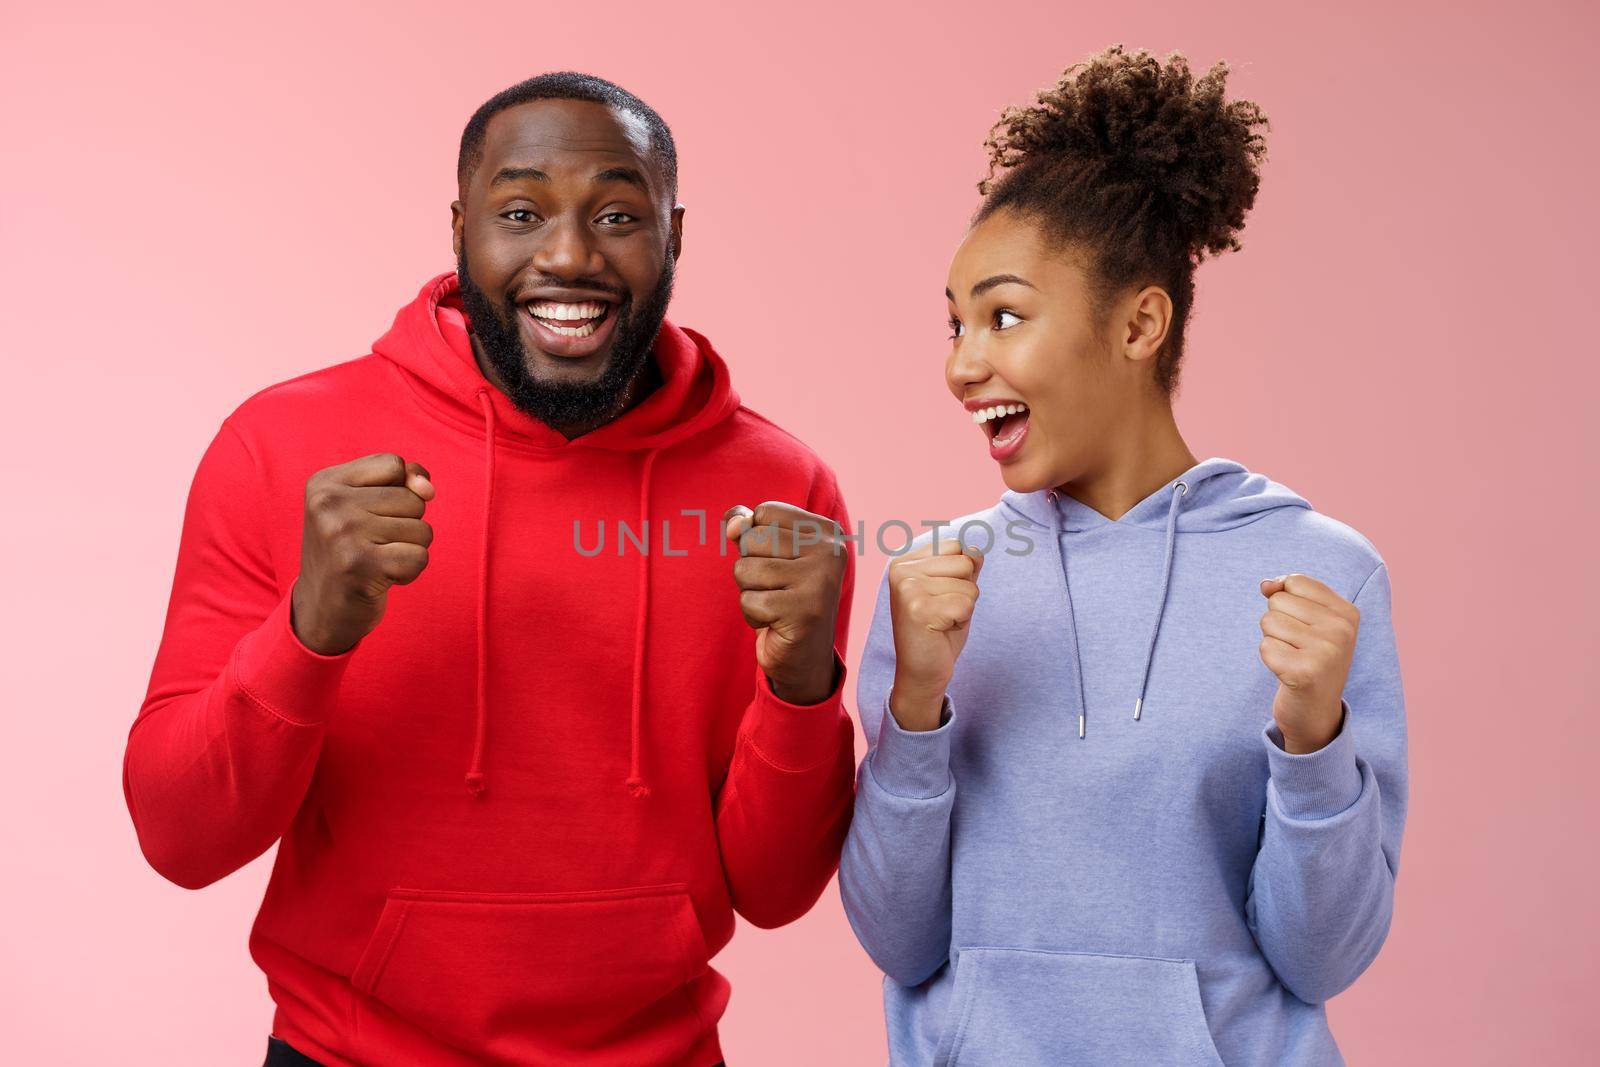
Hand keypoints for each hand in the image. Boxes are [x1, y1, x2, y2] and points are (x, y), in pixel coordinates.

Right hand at [292, 452, 435, 654]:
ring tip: (377, 560)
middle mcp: (328, 504)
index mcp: (324, 483)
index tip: (374, 513)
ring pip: (421, 529)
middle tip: (372, 544)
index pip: (394, 465)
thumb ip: (403, 483)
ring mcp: (342, 534)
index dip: (401, 490)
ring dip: (409, 549)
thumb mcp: (366, 506)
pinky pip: (419, 558)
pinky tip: (382, 577)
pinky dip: (409, 572)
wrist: (321, 609)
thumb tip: (427, 488)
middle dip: (406, 525)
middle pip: (412, 499)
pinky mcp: (360, 566)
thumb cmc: (351, 551)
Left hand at [725, 501, 846, 705]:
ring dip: (750, 592)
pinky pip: (749, 600)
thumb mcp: (765, 554)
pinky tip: (775, 622)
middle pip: (753, 538)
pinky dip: (752, 615)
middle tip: (777, 589)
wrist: (804, 656)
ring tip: (775, 606)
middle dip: (750, 567)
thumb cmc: (782, 597)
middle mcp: (830, 551)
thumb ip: (747, 527)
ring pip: (745, 569)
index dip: (757, 540)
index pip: (765, 512)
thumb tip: (734, 525)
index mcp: (827, 531)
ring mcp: (820, 581)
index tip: (782, 564)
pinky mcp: (804, 612)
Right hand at [886, 536, 982, 731]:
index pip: (957, 546)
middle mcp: (901, 569)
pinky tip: (940, 631)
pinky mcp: (918, 608)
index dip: (961, 575)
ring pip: (969, 585)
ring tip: (941, 621)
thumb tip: (977, 547)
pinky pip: (966, 605)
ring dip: (964, 608)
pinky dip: (961, 621)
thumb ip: (964, 566)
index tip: (941, 597)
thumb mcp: (953, 590)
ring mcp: (907, 588)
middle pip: (965, 562)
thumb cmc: (939, 630)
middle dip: (965, 591)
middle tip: (943, 612)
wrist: (921, 672)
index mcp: (905, 561)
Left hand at [1258, 573, 1359, 752]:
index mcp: (1348, 612)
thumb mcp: (1307, 620)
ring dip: (1273, 641)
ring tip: (1293, 658)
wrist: (1315, 711)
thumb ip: (1286, 593)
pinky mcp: (1305, 672)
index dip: (1286, 601)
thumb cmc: (1308, 658)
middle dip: (1278, 623)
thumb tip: (1266, 584)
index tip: (1304, 626)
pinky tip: (1288, 672)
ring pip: (1268, 622)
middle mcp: (1342, 630)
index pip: (1295, 581)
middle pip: (1278, 601)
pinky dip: (1270, 659)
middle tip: (1297, 647)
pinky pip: (1264, 647)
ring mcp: (1326, 651)